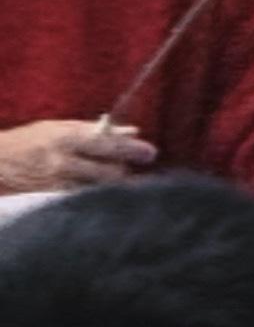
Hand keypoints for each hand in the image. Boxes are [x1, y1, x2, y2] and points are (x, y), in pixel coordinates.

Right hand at [0, 117, 156, 193]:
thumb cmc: (30, 141)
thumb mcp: (59, 127)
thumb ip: (95, 129)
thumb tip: (131, 130)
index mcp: (66, 138)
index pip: (107, 144)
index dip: (131, 149)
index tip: (151, 152)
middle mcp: (63, 162)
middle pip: (108, 171)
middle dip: (126, 169)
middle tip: (137, 164)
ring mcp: (58, 184)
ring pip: (99, 188)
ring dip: (114, 183)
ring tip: (119, 175)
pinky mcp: (54, 199)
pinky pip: (84, 198)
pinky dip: (97, 193)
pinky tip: (102, 189)